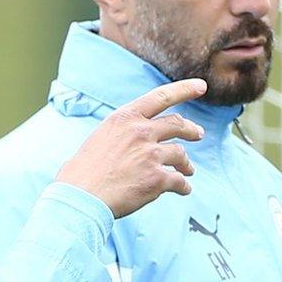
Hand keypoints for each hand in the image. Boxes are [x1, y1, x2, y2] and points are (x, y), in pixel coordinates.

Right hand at [55, 79, 206, 217]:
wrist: (81, 196)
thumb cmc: (84, 170)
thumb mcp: (102, 137)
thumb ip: (125, 132)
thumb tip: (141, 139)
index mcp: (125, 118)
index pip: (161, 96)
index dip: (184, 89)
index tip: (201, 86)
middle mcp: (141, 132)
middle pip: (177, 124)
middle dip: (191, 129)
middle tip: (198, 134)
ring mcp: (151, 155)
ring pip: (180, 154)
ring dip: (187, 163)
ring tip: (189, 170)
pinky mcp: (157, 179)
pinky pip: (179, 181)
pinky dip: (184, 186)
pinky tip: (184, 189)